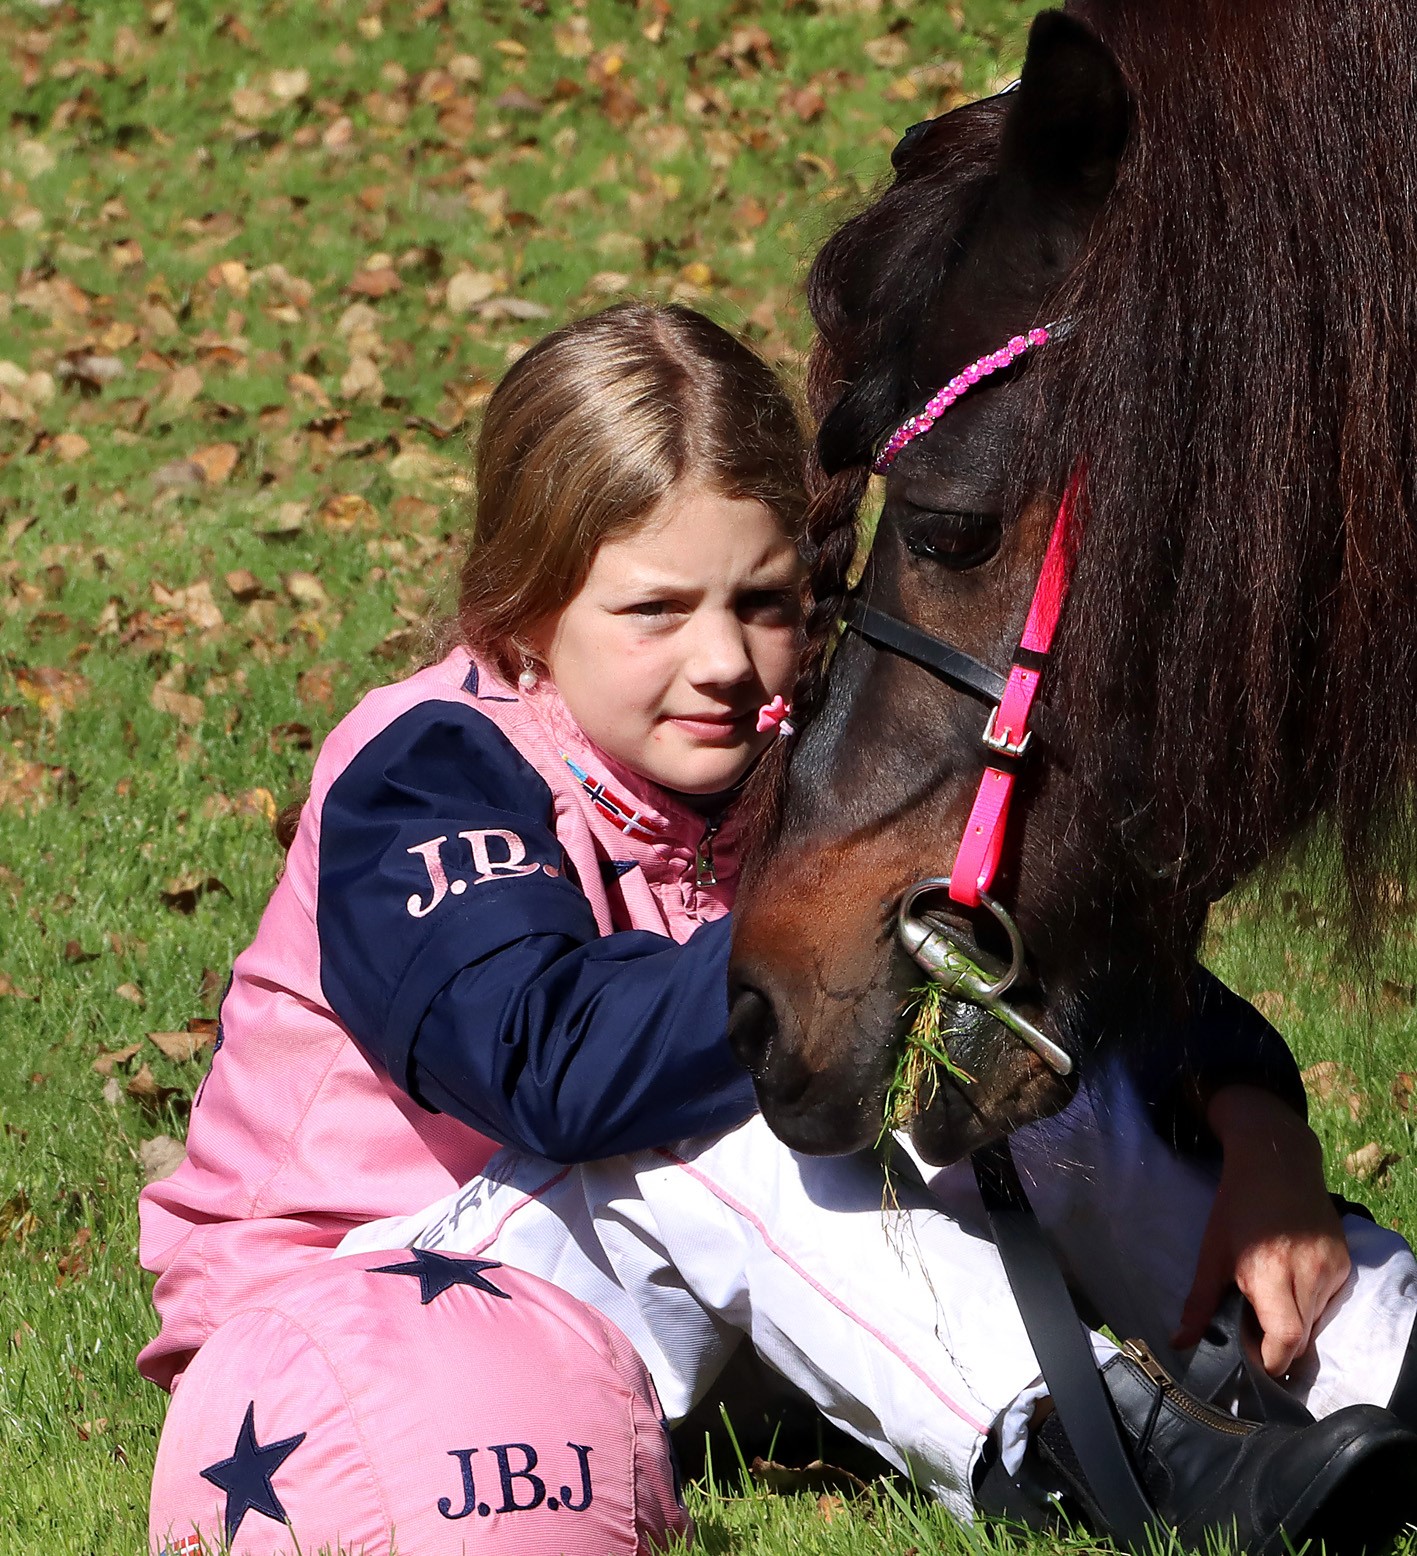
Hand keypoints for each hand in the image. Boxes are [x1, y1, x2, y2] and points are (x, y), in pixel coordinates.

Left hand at [1172, 1084, 1350, 1375]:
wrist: (1277, 1162)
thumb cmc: (1236, 1206)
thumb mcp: (1211, 1252)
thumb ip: (1199, 1302)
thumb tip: (1180, 1342)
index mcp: (1270, 1273)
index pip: (1286, 1340)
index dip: (1271, 1360)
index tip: (1253, 1362)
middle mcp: (1307, 1274)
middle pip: (1302, 1337)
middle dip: (1279, 1347)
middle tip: (1255, 1337)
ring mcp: (1331, 1268)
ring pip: (1317, 1320)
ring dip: (1295, 1324)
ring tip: (1269, 1305)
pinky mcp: (1344, 1262)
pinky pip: (1328, 1300)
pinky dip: (1309, 1304)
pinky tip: (1289, 1284)